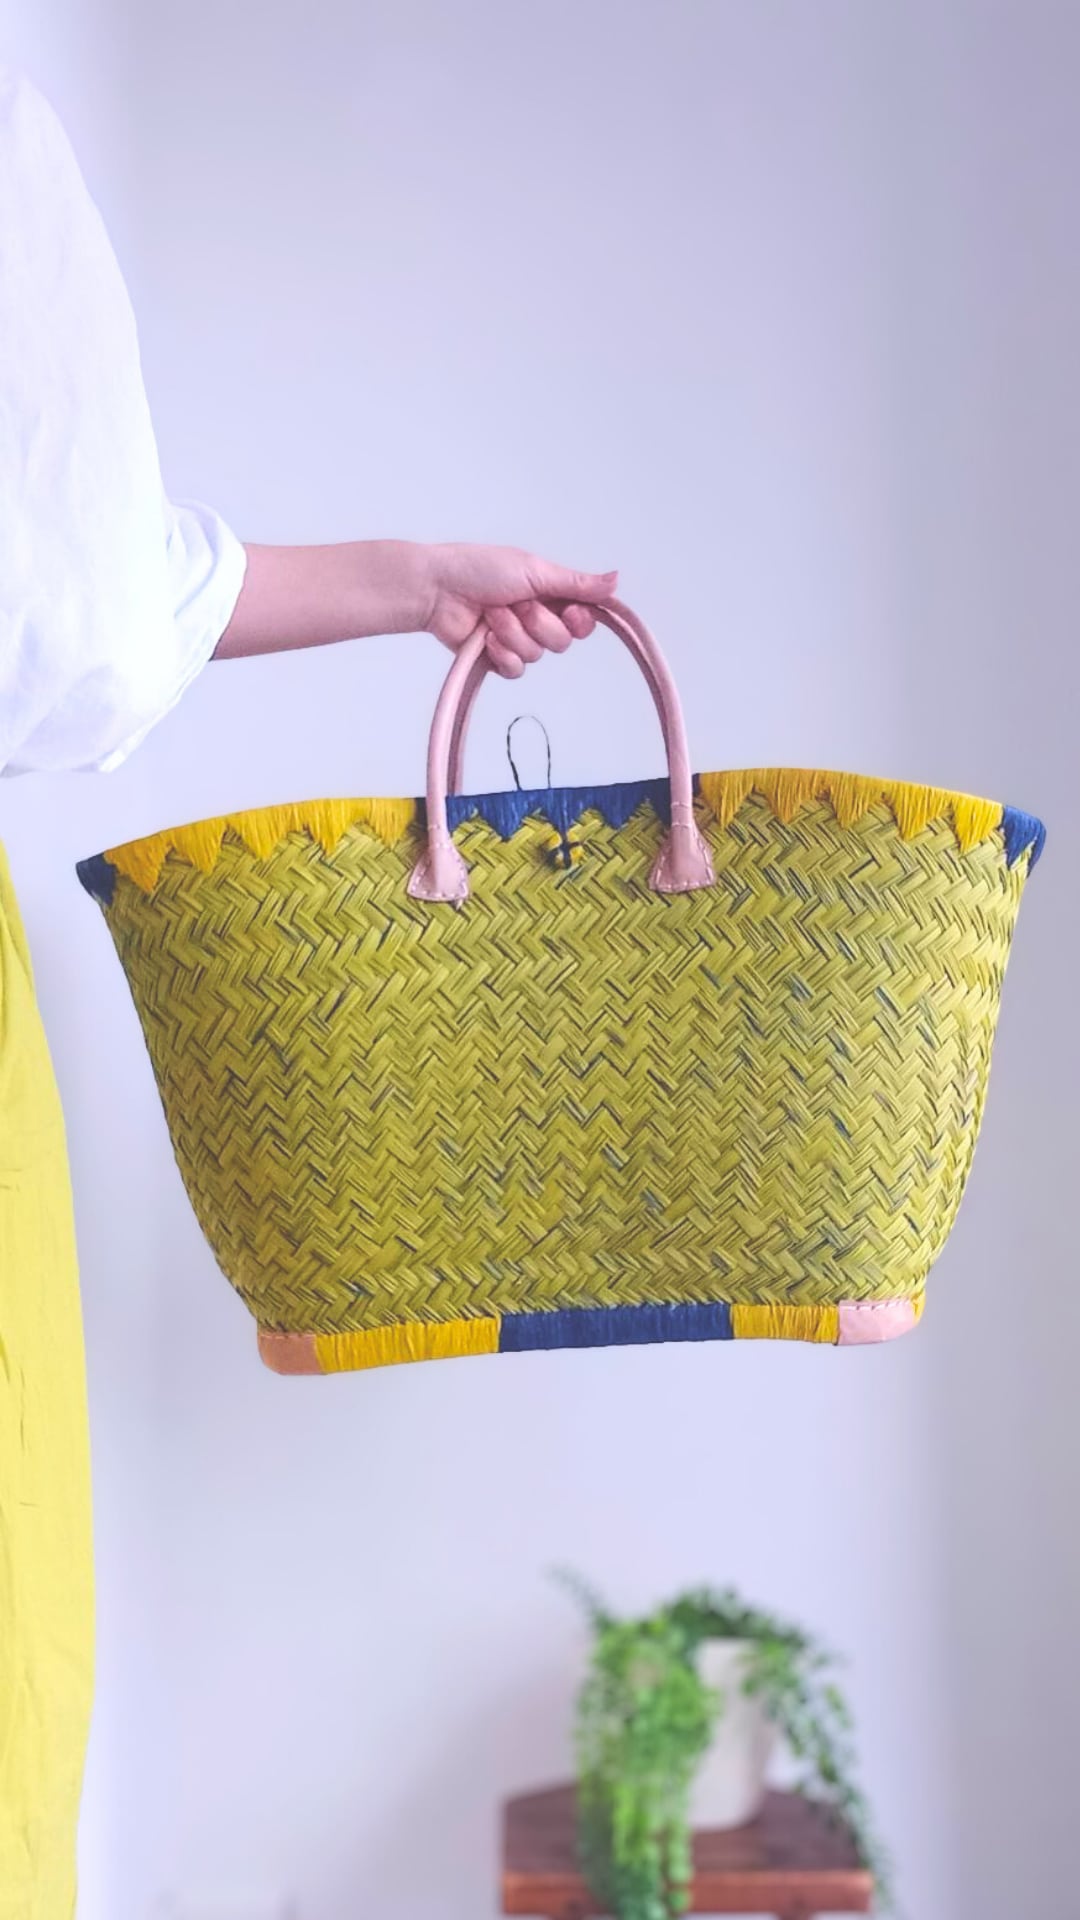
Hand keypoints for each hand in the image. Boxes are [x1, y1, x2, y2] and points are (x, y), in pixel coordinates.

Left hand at [422, 544, 618, 678]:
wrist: (438, 590)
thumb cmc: (479, 569)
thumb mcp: (536, 570)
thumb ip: (577, 582)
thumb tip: (616, 580)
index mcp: (550, 594)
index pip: (584, 620)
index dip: (579, 621)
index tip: (568, 610)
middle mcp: (537, 618)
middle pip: (563, 642)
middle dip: (538, 623)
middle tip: (517, 603)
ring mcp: (517, 640)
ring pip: (538, 656)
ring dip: (514, 633)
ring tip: (492, 614)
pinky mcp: (497, 659)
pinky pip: (516, 670)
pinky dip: (502, 654)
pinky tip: (486, 638)